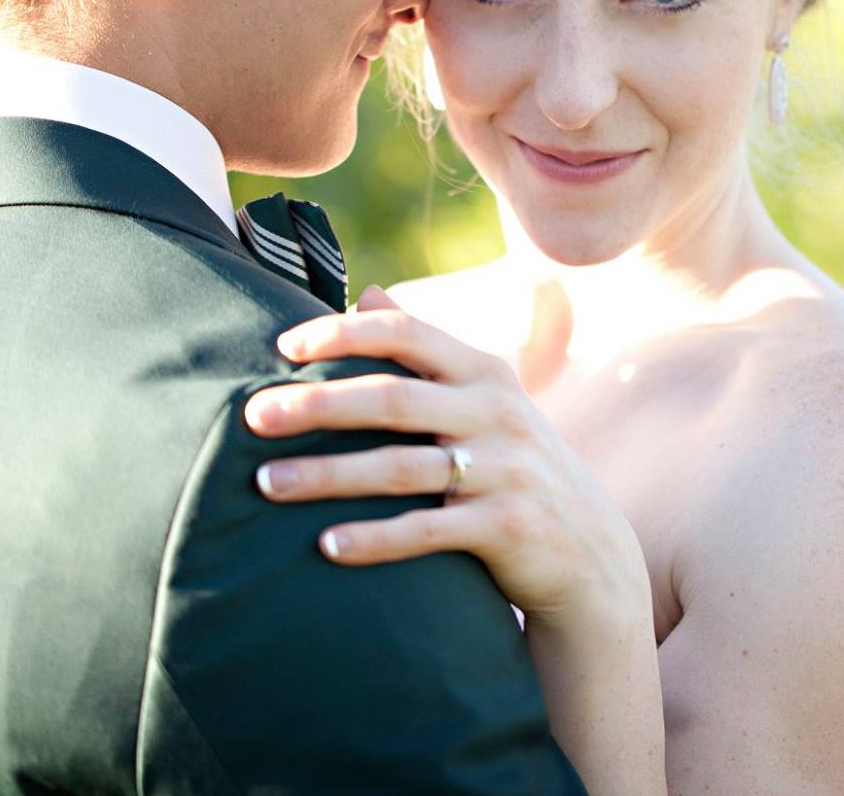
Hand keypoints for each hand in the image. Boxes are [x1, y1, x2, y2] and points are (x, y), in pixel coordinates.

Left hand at [245, 286, 649, 629]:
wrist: (590, 551)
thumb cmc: (513, 466)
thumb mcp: (485, 400)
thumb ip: (426, 351)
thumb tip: (364, 291)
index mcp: (486, 373)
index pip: (408, 334)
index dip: (344, 334)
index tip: (284, 347)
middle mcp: (497, 414)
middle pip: (393, 399)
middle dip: (318, 405)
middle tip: (253, 416)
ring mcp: (504, 470)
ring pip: (400, 469)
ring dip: (327, 476)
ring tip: (266, 483)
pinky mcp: (507, 526)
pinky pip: (427, 531)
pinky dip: (375, 539)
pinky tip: (326, 546)